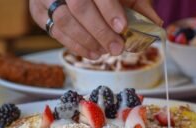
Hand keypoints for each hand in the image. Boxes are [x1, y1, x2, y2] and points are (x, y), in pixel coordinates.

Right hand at [29, 0, 162, 58]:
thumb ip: (137, 5)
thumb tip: (156, 24)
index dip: (109, 9)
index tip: (122, 28)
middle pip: (80, 7)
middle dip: (100, 31)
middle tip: (116, 49)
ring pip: (64, 21)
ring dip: (87, 41)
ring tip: (103, 53)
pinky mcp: (38, 11)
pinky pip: (54, 31)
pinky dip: (74, 45)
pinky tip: (91, 53)